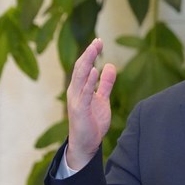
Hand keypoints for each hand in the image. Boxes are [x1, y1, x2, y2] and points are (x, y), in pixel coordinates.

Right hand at [66, 38, 116, 169]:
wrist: (86, 144)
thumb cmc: (92, 121)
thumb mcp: (102, 99)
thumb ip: (105, 83)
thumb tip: (109, 65)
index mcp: (79, 88)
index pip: (84, 66)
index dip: (90, 53)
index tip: (99, 40)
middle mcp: (75, 91)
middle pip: (81, 68)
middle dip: (89, 53)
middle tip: (97, 40)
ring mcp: (76, 100)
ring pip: (81, 77)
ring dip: (88, 62)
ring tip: (94, 49)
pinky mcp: (80, 110)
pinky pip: (85, 93)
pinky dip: (89, 81)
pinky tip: (95, 71)